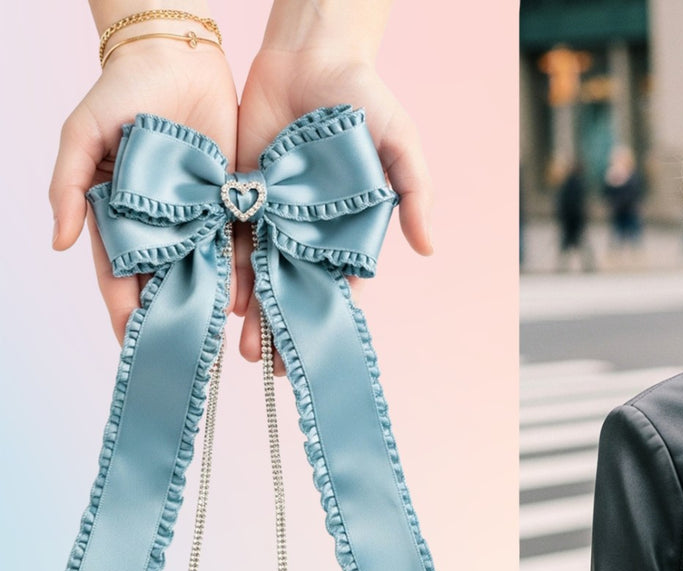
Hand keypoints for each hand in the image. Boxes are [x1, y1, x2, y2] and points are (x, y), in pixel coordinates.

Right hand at [50, 39, 237, 343]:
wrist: (177, 58)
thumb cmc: (120, 93)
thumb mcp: (82, 134)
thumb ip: (68, 186)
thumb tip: (55, 242)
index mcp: (117, 214)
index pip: (119, 271)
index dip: (123, 307)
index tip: (131, 342)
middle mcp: (160, 222)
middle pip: (165, 281)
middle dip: (172, 320)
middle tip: (184, 360)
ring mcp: (199, 214)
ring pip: (206, 269)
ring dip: (213, 304)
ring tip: (224, 343)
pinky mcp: (234, 199)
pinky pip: (240, 241)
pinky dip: (246, 270)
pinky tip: (251, 299)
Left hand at [233, 44, 433, 368]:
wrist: (312, 56)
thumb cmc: (365, 99)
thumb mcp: (401, 145)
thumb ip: (413, 195)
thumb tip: (429, 247)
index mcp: (350, 226)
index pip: (343, 282)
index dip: (334, 316)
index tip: (323, 349)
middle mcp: (309, 227)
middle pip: (295, 287)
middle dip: (283, 327)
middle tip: (270, 364)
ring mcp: (271, 212)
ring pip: (258, 270)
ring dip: (249, 309)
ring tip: (240, 346)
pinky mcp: (237, 191)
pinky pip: (227, 234)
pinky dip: (222, 266)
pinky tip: (216, 297)